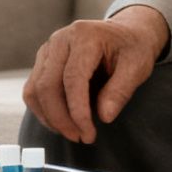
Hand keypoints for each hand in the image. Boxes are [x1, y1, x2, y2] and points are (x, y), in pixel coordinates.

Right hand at [23, 6, 169, 143]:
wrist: (125, 33)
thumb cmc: (132, 48)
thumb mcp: (138, 67)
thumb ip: (121, 91)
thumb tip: (104, 116)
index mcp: (85, 36)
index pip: (73, 78)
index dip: (77, 110)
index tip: (88, 133)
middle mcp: (61, 40)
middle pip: (47, 85)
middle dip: (61, 119)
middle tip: (81, 138)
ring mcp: (48, 49)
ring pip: (35, 90)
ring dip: (50, 118)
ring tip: (73, 133)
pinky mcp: (43, 61)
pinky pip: (33, 90)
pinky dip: (43, 111)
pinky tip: (62, 123)